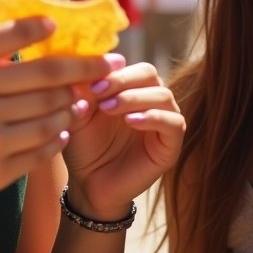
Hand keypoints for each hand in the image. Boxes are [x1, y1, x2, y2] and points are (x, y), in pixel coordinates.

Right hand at [0, 18, 115, 245]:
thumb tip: (24, 32)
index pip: (18, 33)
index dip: (50, 30)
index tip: (68, 31)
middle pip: (50, 74)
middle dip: (88, 68)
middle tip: (111, 64)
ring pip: (53, 112)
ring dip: (73, 106)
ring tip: (82, 102)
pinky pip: (44, 147)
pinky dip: (59, 137)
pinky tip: (63, 130)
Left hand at [60, 60, 184, 220]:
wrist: (90, 186)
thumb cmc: (84, 148)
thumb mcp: (79, 115)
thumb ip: (83, 92)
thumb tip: (85, 67)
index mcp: (132, 89)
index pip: (130, 65)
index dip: (112, 70)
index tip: (89, 82)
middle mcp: (152, 100)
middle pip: (150, 74)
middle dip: (124, 80)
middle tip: (100, 91)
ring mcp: (165, 121)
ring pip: (163, 95)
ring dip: (135, 98)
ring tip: (109, 109)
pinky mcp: (172, 144)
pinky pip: (173, 123)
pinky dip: (153, 118)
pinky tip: (131, 121)